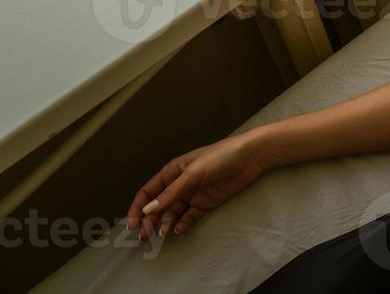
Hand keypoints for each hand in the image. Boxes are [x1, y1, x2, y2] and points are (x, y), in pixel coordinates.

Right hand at [126, 134, 269, 240]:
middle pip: (158, 206)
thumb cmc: (220, 157)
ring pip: (172, 213)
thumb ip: (172, 192)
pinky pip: (190, 216)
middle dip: (149, 221)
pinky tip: (179, 229)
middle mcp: (179, 185)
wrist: (251, 157)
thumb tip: (149, 210)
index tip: (132, 225)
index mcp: (172, 172)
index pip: (148, 192)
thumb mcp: (193, 173)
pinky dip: (183, 223)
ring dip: (166, 223)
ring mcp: (193, 195)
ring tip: (164, 232)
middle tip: (144, 237)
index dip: (138, 208)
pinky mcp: (206, 204)